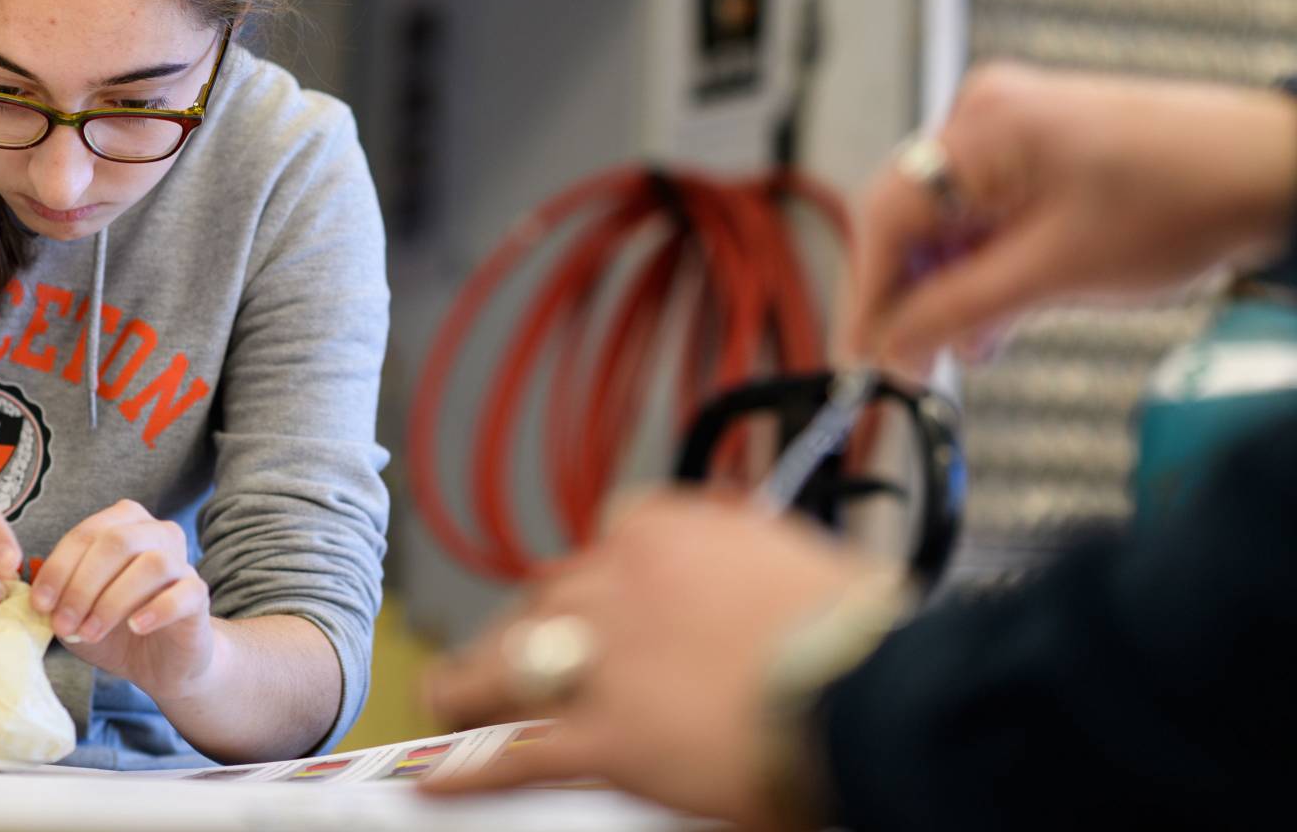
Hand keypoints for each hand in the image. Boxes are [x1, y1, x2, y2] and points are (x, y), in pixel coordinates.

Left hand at [29, 499, 216, 699]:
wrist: (160, 661)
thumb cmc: (113, 629)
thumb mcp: (75, 611)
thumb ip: (54, 595)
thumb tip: (27, 586)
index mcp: (123, 524)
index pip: (86, 534)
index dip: (59, 568)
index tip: (39, 605)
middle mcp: (156, 533)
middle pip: (117, 542)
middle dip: (82, 585)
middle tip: (63, 624)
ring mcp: (182, 562)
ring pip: (151, 564)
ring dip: (112, 601)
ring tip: (90, 632)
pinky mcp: (198, 594)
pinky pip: (182, 593)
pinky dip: (155, 610)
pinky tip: (135, 628)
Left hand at [421, 492, 871, 826]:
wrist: (872, 693)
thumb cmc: (856, 633)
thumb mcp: (795, 566)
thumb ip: (740, 569)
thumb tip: (746, 584)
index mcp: (662, 530)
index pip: (600, 547)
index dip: (590, 586)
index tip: (589, 605)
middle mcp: (615, 583)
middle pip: (543, 603)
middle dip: (524, 634)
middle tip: (511, 660)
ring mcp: (601, 661)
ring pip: (509, 667)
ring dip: (472, 688)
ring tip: (449, 702)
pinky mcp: (604, 739)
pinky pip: (519, 753)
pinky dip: (472, 770)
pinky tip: (438, 780)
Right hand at [846, 63, 1296, 374]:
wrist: (1277, 174)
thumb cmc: (1189, 199)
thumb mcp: (1055, 272)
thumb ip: (958, 311)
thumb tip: (891, 347)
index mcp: (983, 126)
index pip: (888, 217)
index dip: (869, 296)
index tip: (862, 357)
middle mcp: (985, 115)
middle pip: (911, 219)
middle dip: (913, 296)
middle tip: (910, 365)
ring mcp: (1011, 129)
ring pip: (947, 224)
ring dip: (952, 288)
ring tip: (972, 344)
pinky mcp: (1037, 151)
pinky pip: (982, 216)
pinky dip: (985, 267)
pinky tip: (998, 314)